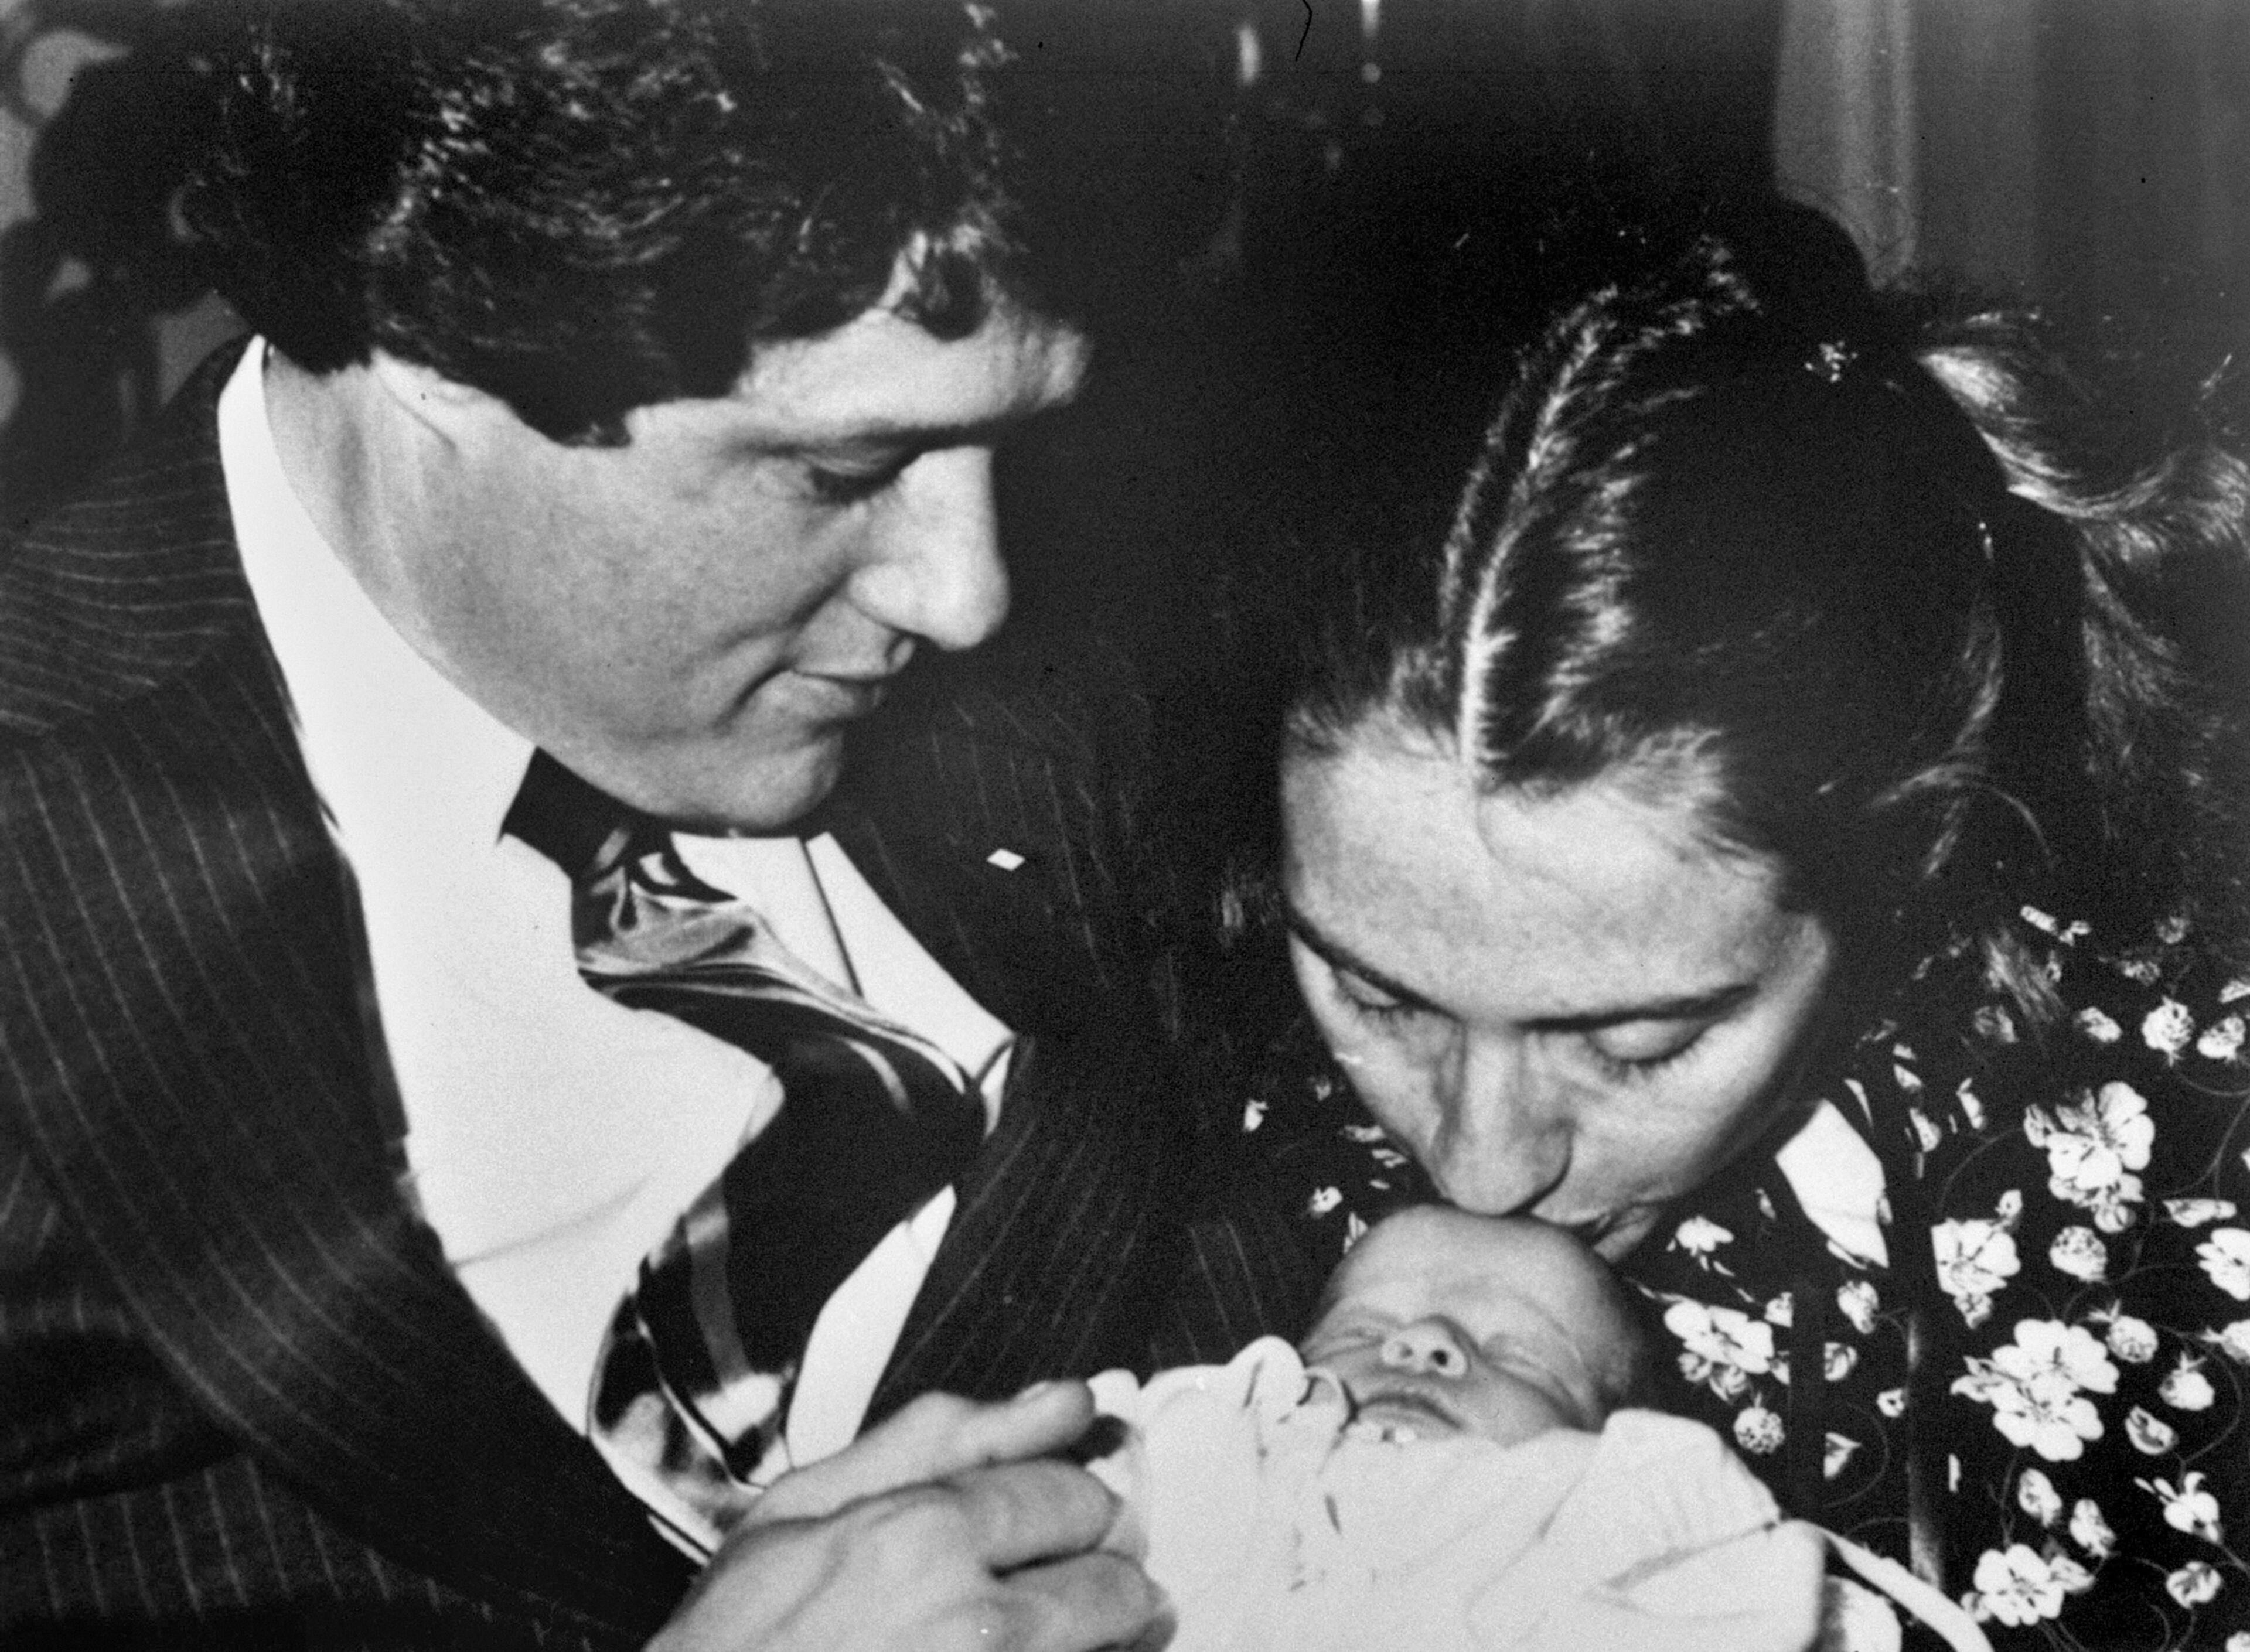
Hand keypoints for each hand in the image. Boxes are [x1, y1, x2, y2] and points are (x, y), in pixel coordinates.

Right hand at [647, 1384, 1168, 1651]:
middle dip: (1102, 1576)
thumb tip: (1067, 1400)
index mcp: (926, 1536)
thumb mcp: (805, 1506)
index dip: (1070, 1509)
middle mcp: (974, 1625)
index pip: (1074, 1498)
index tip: (1053, 1522)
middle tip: (1064, 1586)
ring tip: (1055, 1638)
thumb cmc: (738, 1636)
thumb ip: (944, 1438)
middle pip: (1117, 1584)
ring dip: (1105, 1642)